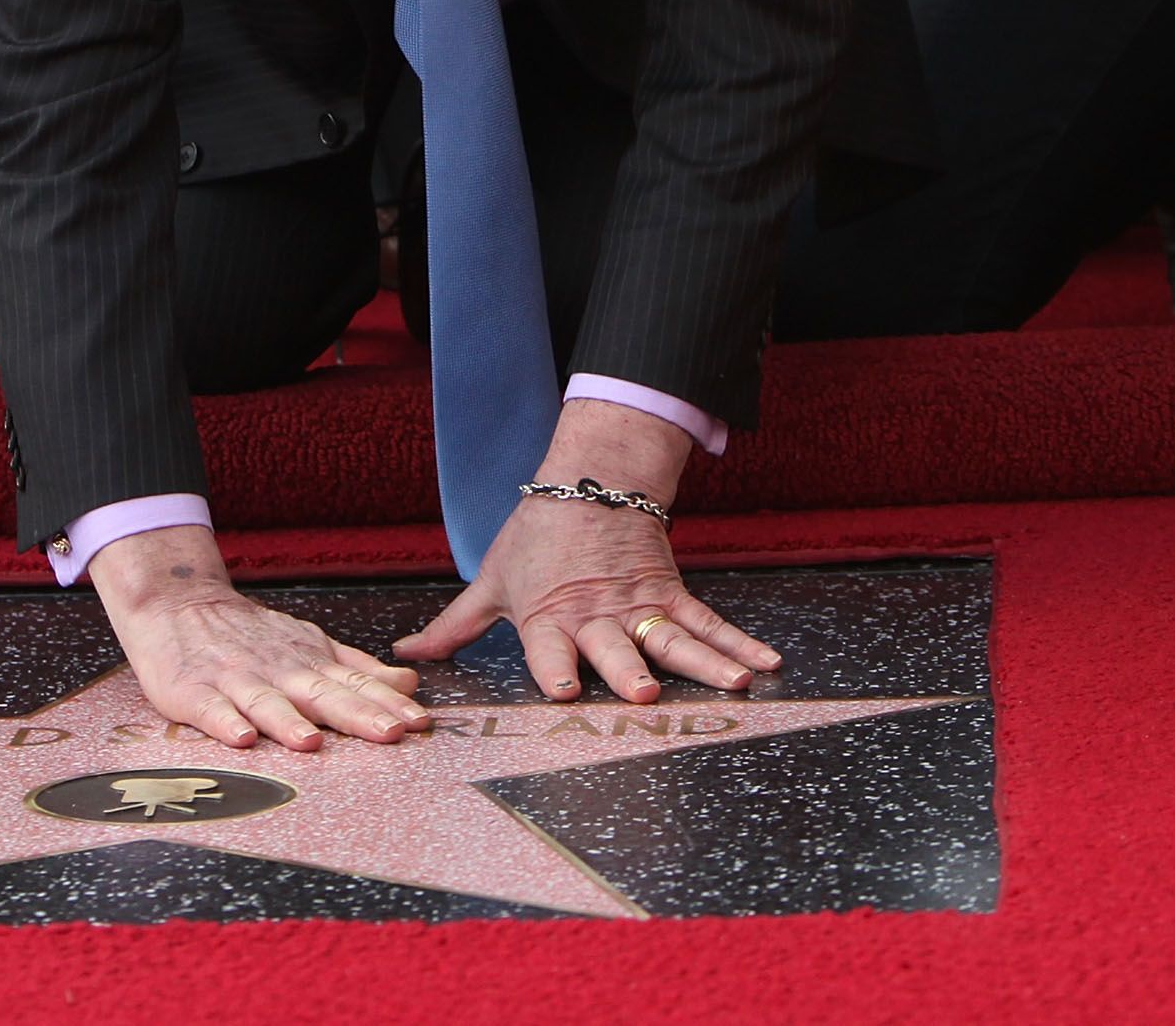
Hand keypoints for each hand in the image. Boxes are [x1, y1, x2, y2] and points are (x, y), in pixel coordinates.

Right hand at [91, 525, 426, 750]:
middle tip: (390, 732)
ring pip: (266, 703)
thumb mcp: (307, 645)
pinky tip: (241, 738)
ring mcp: (235, 681)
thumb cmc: (248, 636)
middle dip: (357, 715)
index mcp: (307, 663)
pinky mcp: (193, 692)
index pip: (354, 686)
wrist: (177, 603)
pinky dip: (225, 723)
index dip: (387, 704)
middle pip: (320, 695)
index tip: (419, 721)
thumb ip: (356, 670)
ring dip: (288, 722)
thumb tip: (407, 683)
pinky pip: (211, 711)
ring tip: (311, 741)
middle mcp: (277, 671)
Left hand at [394, 405, 779, 700]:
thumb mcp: (491, 581)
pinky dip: (739, 642)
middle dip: (627, 669)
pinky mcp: (669, 593)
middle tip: (643, 692)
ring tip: (731, 683)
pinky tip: (766, 663)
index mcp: (547, 616)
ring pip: (671, 637)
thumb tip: (408, 655)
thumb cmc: (534, 540)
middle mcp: (595, 615)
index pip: (548, 648)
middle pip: (613, 646)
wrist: (587, 483)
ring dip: (701, 661)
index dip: (555, 668)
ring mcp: (638, 605)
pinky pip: (707, 621)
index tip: (567, 690)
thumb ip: (455, 627)